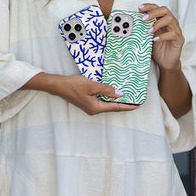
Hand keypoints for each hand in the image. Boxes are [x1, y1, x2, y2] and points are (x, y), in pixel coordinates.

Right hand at [24, 73, 138, 115]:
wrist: (58, 85)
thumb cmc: (73, 85)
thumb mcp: (91, 86)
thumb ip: (106, 90)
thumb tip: (119, 94)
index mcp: (96, 108)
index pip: (115, 107)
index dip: (127, 106)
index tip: (137, 105)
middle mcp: (93, 109)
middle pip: (112, 106)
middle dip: (123, 103)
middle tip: (135, 99)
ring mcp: (90, 106)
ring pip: (106, 103)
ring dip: (115, 99)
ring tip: (126, 95)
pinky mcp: (86, 101)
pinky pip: (101, 100)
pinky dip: (108, 96)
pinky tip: (112, 92)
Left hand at [139, 3, 183, 71]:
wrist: (166, 62)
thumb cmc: (158, 48)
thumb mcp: (149, 36)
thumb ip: (145, 28)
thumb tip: (134, 21)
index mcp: (163, 20)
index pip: (157, 8)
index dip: (149, 6)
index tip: (140, 8)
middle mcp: (171, 23)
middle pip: (165, 10)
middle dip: (153, 12)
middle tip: (144, 19)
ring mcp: (176, 30)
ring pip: (170, 19)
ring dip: (157, 24)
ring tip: (149, 31)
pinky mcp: (179, 39)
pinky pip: (173, 34)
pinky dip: (163, 36)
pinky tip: (155, 39)